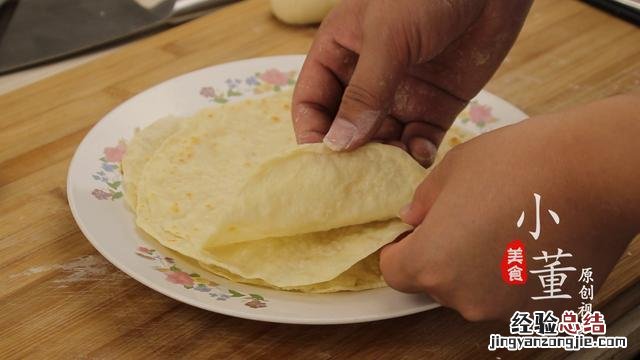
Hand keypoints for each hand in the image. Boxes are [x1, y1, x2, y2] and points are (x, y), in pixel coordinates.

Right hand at [292, 0, 531, 165]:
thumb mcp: (388, 38)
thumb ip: (364, 92)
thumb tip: (337, 144)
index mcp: (340, 53)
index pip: (312, 102)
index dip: (312, 132)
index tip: (320, 163)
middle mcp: (366, 79)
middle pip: (345, 128)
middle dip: (349, 154)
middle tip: (355, 180)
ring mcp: (400, 95)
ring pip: (381, 141)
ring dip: (383, 160)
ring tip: (389, 174)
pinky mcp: (435, 107)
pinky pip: (418, 141)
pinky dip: (416, 155)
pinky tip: (421, 156)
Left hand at [380, 94, 639, 319]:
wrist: (594, 170)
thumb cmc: (516, 162)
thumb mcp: (452, 169)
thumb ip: (423, 202)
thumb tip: (411, 220)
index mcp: (431, 264)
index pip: (394, 271)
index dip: (400, 249)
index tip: (416, 231)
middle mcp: (464, 298)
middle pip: (436, 282)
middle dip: (441, 256)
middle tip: (467, 219)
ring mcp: (506, 308)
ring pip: (475, 291)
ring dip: (479, 267)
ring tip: (506, 226)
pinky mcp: (545, 310)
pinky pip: (513, 294)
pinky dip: (515, 275)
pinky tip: (533, 241)